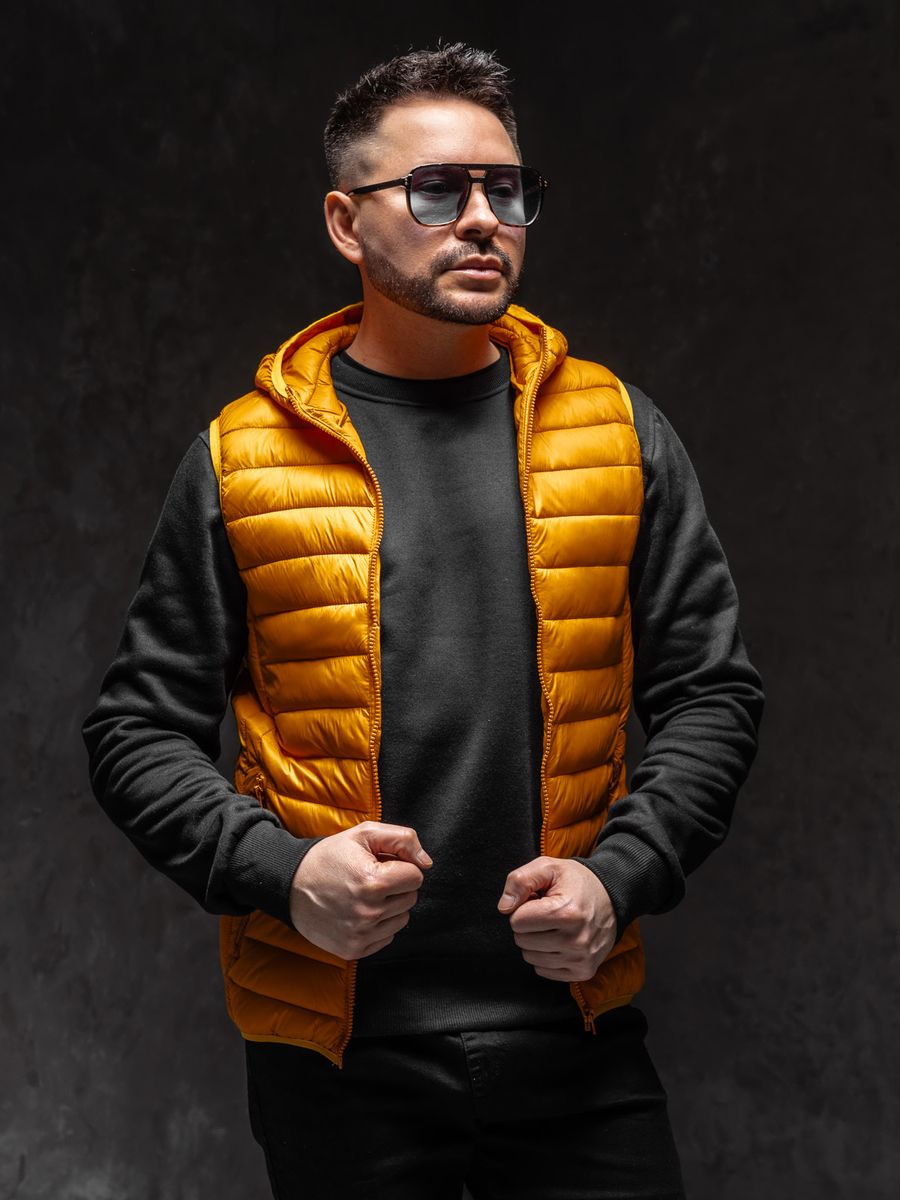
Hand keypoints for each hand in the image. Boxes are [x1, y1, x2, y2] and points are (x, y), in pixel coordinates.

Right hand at [289, 821, 432, 960]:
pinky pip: (387, 937)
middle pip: (411, 898)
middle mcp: (368, 912)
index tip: (381, 864)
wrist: (290, 886)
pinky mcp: (353, 950)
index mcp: (373, 882)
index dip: (401, 866)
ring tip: (364, 895)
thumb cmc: (330, 857)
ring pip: (402, 919)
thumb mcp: (363, 834)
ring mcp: (360, 935)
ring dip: (390, 906)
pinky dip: (379, 924)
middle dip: (397, 886)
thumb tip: (427, 863)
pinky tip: (358, 912)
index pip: (416, 876)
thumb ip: (402, 839)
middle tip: (371, 878)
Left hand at [497, 857, 616, 981]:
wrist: (612, 897)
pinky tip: (560, 940)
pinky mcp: (583, 971)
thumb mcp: (548, 868)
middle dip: (528, 925)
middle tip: (547, 913)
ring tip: (554, 925)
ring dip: (536, 941)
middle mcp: (576, 940)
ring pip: (530, 957)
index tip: (539, 901)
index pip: (517, 921)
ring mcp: (581, 959)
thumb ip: (520, 881)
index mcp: (566, 912)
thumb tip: (504, 907)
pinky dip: (546, 955)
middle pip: (522, 941)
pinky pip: (543, 970)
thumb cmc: (576, 882)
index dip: (523, 908)